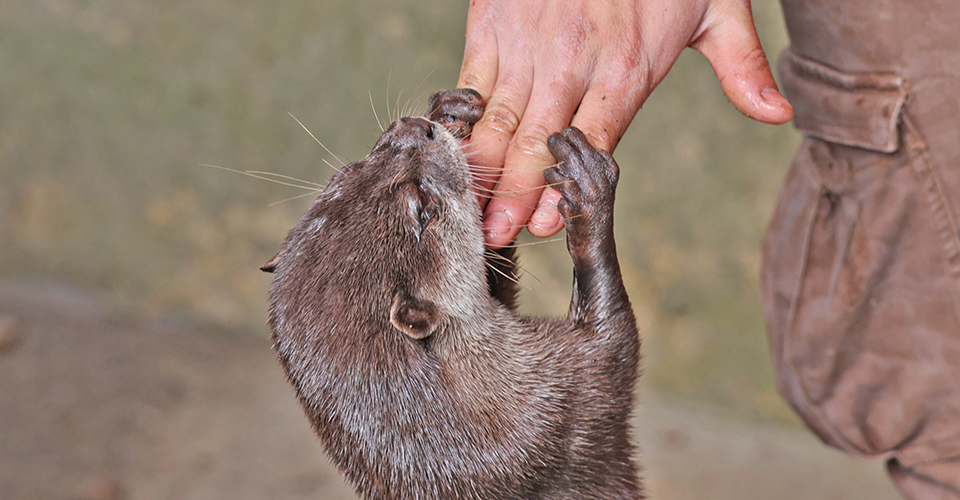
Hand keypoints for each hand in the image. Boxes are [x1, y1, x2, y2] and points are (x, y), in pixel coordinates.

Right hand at [457, 0, 793, 247]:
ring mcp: (527, 40)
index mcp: (626, 65)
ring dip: (481, 166)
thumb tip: (779, 114)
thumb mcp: (717, 6)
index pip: (593, 141)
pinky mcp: (494, 19)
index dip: (566, 187)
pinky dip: (461, 117)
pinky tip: (451, 151)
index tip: (547, 225)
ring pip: (497, 116)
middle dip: (512, 191)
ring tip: (467, 208)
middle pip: (536, 139)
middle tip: (495, 234)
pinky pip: (471, 78)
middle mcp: (572, 59)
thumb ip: (741, 65)